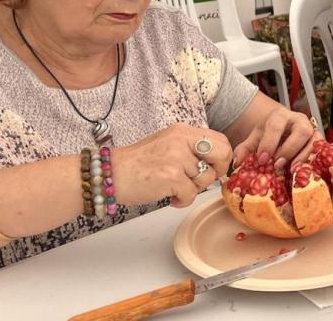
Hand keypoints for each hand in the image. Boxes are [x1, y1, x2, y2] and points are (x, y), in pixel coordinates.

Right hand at [111, 123, 232, 207]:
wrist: (109, 174)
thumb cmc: (137, 164)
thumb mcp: (167, 145)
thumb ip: (190, 149)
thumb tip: (216, 163)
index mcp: (182, 131)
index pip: (220, 139)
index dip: (223, 157)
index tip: (214, 168)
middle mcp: (181, 140)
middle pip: (222, 154)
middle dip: (217, 171)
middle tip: (202, 180)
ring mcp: (177, 158)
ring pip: (206, 179)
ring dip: (193, 189)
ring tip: (175, 188)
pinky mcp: (171, 176)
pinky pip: (192, 194)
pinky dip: (182, 201)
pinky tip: (170, 198)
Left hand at [234, 108, 319, 170]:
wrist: (280, 130)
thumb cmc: (268, 135)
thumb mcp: (254, 139)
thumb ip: (245, 150)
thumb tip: (237, 163)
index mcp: (280, 116)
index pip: (276, 125)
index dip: (269, 143)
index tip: (261, 159)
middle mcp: (299, 120)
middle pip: (301, 131)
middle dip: (289, 149)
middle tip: (277, 165)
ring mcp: (312, 130)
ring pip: (315, 139)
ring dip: (303, 156)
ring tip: (290, 170)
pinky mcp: (319, 142)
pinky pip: (322, 149)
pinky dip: (313, 160)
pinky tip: (303, 171)